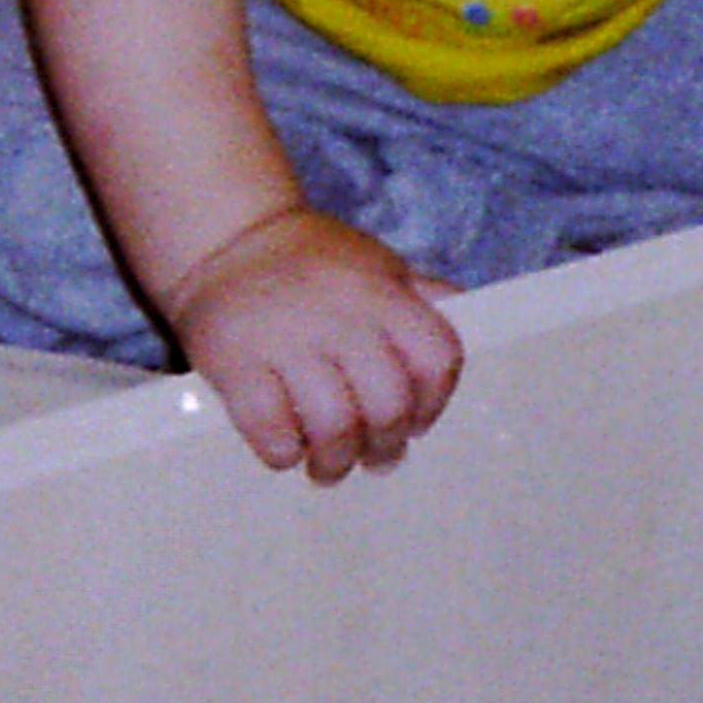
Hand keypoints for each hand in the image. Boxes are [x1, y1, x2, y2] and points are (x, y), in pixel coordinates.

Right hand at [159, 204, 466, 480]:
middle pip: (388, 405)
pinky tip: (286, 445)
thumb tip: (475, 320)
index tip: (416, 421)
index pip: (437, 358)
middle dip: (386, 447)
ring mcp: (285, 338)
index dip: (434, 403)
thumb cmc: (313, 263)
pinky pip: (273, 433)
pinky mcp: (235, 363)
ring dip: (335, 462)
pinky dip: (284, 452)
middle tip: (374, 456)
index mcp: (381, 291)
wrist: (227, 238)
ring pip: (333, 428)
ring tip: (328, 464)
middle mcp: (339, 313)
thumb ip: (422, 297)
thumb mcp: (376, 264)